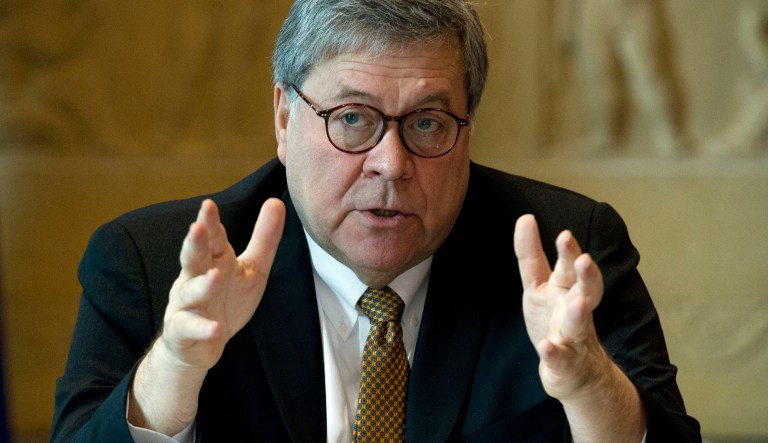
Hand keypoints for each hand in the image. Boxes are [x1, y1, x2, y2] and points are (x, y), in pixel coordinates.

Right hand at [129, 197, 284, 433]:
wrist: (200, 344)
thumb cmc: (227, 299)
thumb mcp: (252, 268)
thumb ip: (264, 237)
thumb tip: (276, 201)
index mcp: (214, 261)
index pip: (212, 238)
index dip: (209, 222)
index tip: (209, 205)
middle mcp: (195, 278)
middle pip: (194, 258)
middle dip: (195, 243)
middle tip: (196, 227)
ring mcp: (186, 304)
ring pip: (191, 291)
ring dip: (202, 285)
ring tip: (215, 276)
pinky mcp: (182, 331)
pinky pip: (191, 329)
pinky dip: (203, 328)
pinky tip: (216, 328)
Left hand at [513, 214, 608, 401]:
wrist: (577, 373)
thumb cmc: (556, 321)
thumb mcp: (539, 286)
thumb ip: (531, 255)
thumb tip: (525, 217)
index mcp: (567, 290)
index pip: (569, 267)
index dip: (568, 252)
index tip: (563, 235)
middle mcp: (576, 311)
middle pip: (587, 290)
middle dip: (587, 275)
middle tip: (584, 260)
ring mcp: (573, 338)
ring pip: (580, 324)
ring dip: (579, 313)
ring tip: (579, 303)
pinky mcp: (566, 364)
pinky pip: (562, 359)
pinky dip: (555, 354)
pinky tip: (547, 347)